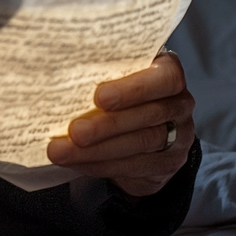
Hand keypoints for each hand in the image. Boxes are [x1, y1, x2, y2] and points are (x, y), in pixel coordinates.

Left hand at [46, 51, 194, 197]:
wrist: (143, 123)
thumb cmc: (122, 85)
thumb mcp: (118, 71)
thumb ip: (101, 68)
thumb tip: (56, 68)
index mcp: (167, 70)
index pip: (163, 79)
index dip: (132, 89)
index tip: (99, 97)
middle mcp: (179, 102)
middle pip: (148, 115)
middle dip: (106, 125)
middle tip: (74, 132)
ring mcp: (178, 135)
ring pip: (140, 144)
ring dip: (97, 150)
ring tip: (62, 151)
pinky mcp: (167, 163)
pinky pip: (134, 166)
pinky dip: (100, 165)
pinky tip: (76, 162)